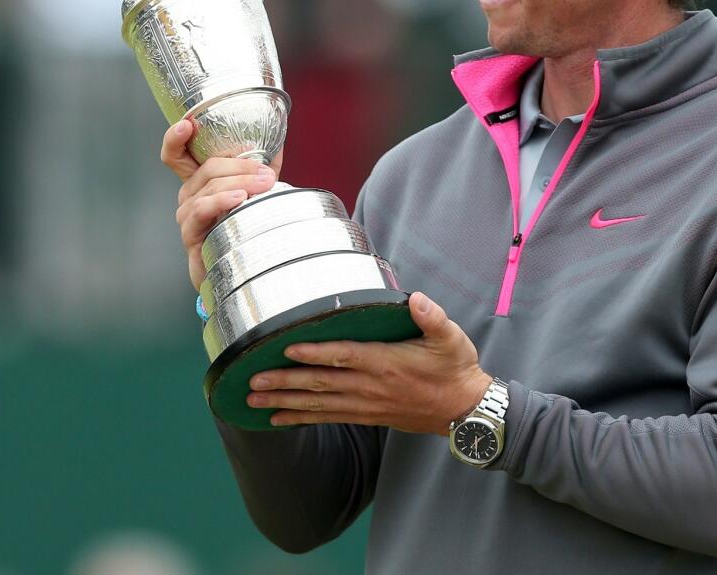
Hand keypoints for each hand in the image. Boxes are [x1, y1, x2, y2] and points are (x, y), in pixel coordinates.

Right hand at [160, 119, 283, 288]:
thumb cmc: (243, 224)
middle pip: (207, 169)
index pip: (176, 154)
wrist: (240, 265)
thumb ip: (265, 163)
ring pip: (209, 188)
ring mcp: (187, 214)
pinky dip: (221, 201)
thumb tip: (280, 137)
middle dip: (240, 166)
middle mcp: (189, 194)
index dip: (175, 138)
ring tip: (264, 184)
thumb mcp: (256, 189)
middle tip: (267, 173)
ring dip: (240, 182)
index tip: (187, 124)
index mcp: (199, 180)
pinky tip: (238, 199)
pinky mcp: (191, 234)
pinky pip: (202, 211)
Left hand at [247, 292, 491, 433]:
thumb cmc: (455, 369)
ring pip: (319, 404)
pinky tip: (279, 418)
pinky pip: (329, 418)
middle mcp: (371, 386)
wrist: (463, 410)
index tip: (287, 349)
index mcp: (386, 363)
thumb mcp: (451, 337)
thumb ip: (432, 317)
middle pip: (321, 384)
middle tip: (252, 381)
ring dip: (285, 401)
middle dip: (285, 382)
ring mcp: (367, 404)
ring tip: (254, 400)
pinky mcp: (368, 416)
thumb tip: (416, 298)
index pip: (344, 356)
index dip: (315, 353)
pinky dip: (302, 418)